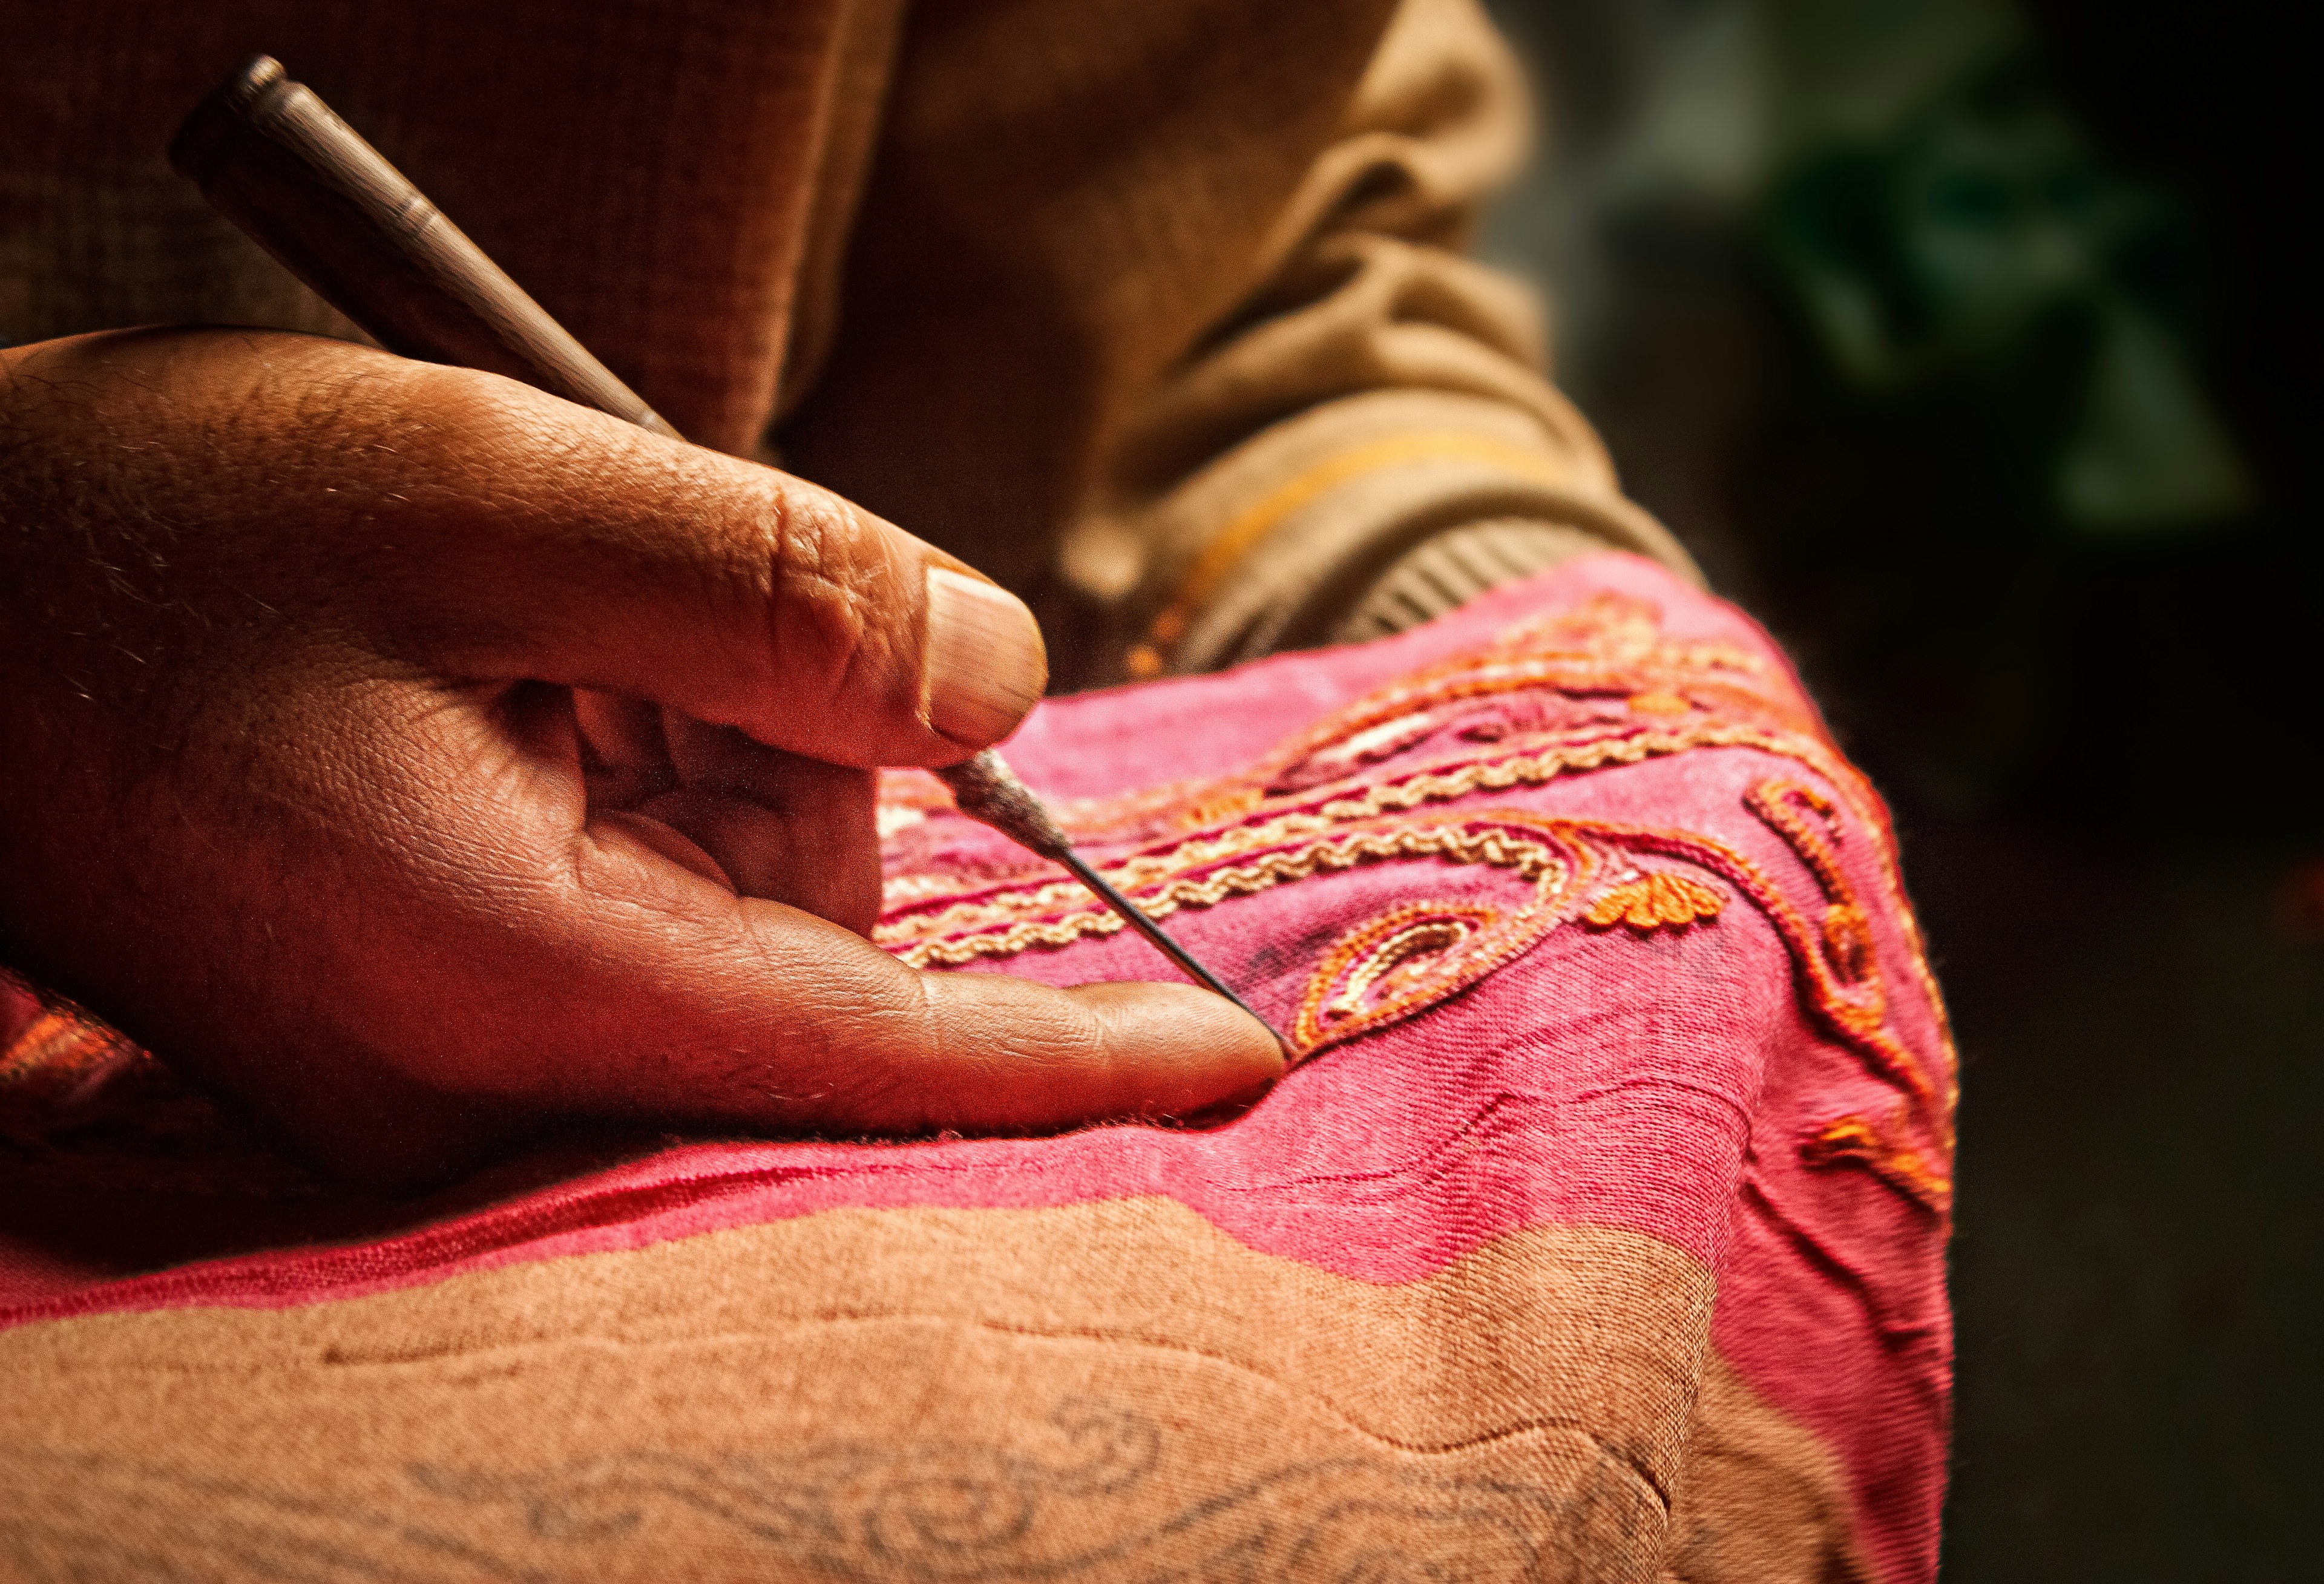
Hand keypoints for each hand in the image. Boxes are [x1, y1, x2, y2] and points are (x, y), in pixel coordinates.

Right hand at [0, 328, 1279, 1179]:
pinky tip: (516, 678)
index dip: (1077, 1060)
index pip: (871, 1051)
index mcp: (506, 978)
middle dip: (796, 743)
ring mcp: (456, 1051)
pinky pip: (657, 888)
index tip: (1243, 1066)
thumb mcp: (493, 491)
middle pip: (814, 926)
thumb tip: (1006, 683)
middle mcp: (486, 1066)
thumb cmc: (164, 533)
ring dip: (705, 727)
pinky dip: (644, 756)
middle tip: (614, 605)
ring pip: (746, 890)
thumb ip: (783, 591)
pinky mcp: (443, 1005)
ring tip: (525, 630)